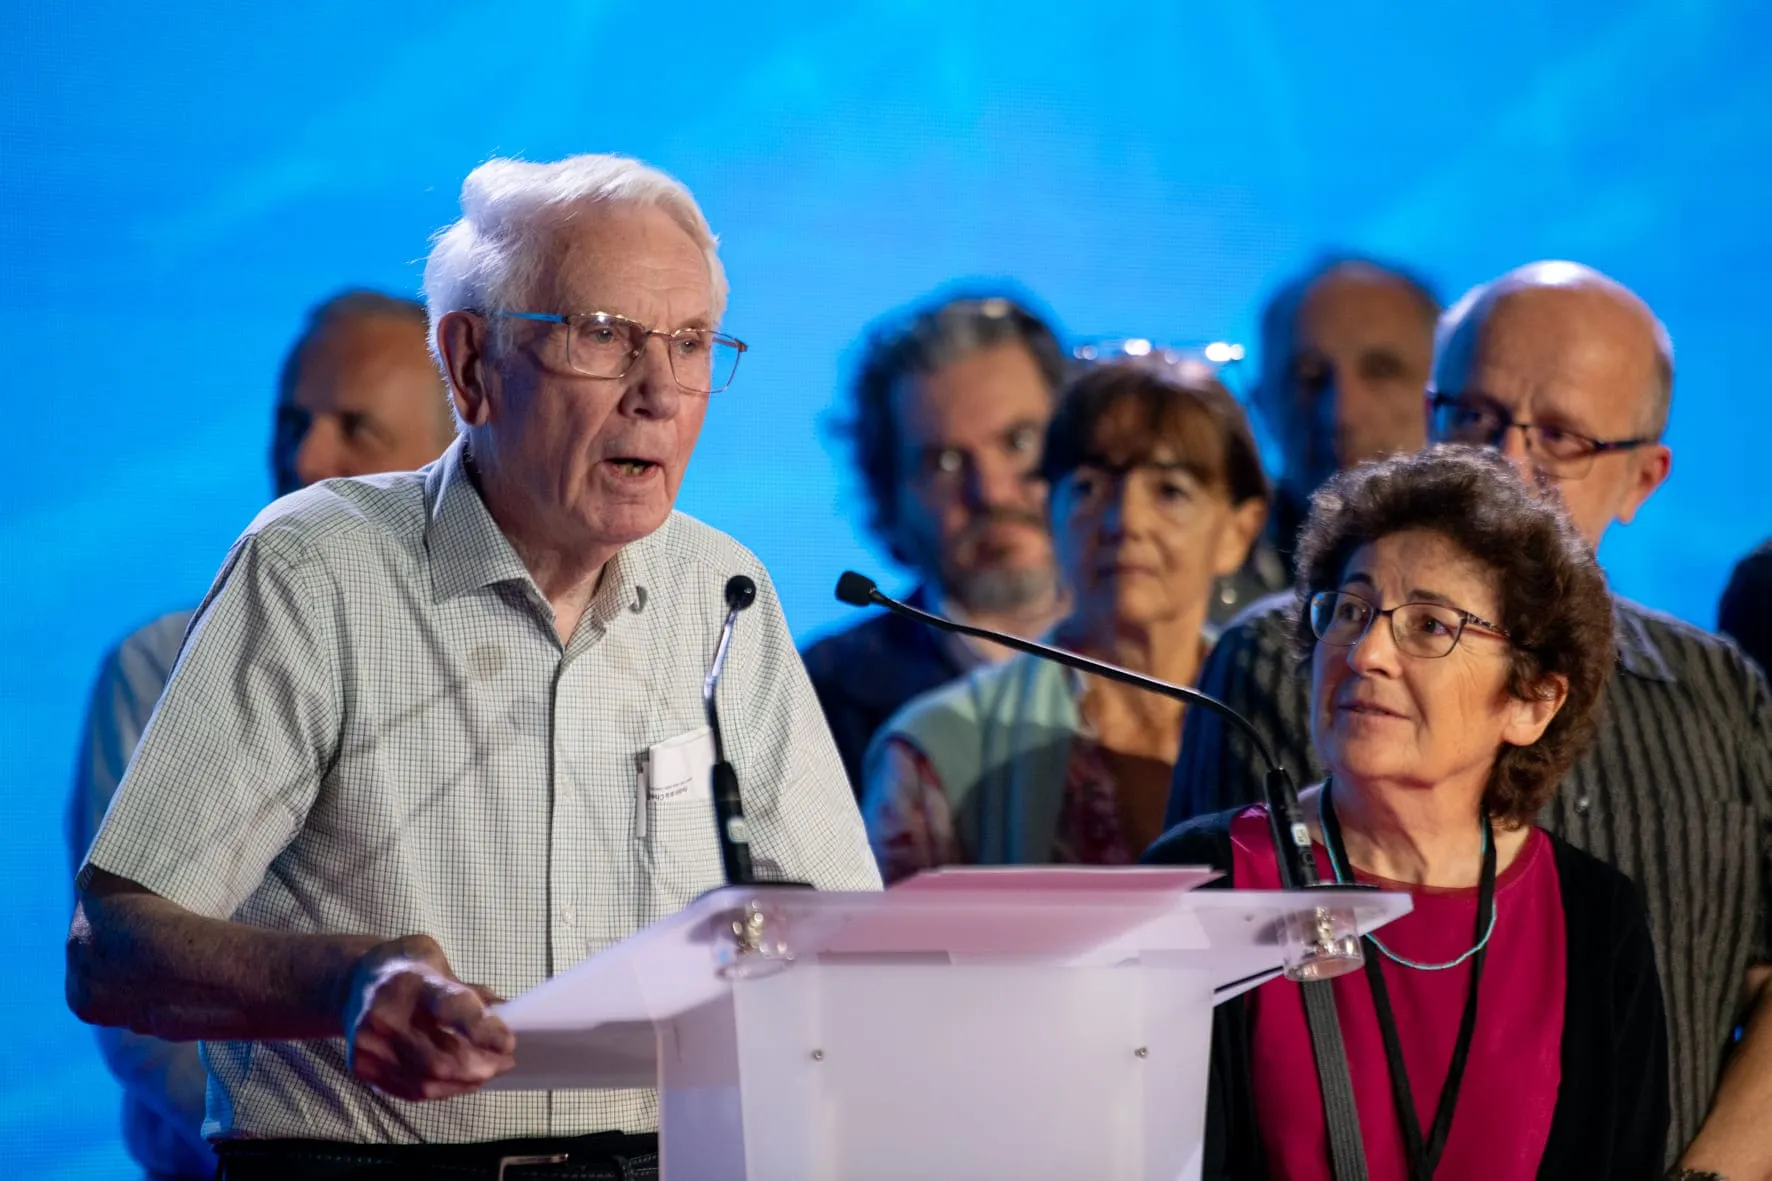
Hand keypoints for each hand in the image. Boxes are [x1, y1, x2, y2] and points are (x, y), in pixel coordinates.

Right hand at [341, 935, 515, 1101]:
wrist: (351, 984)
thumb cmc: (405, 968)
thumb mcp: (438, 961)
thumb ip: (469, 990)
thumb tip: (507, 1015)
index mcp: (409, 982)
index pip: (451, 1008)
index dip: (483, 1030)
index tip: (509, 1043)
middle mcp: (384, 1017)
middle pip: (441, 1058)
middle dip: (480, 1066)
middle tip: (505, 1061)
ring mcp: (370, 1047)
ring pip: (428, 1081)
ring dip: (465, 1081)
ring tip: (488, 1071)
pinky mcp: (363, 1068)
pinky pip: (412, 1090)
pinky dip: (443, 1089)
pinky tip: (460, 1079)